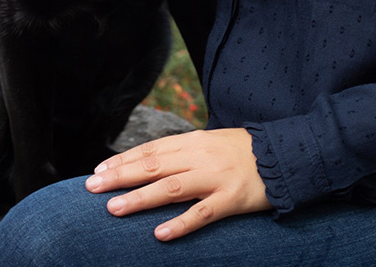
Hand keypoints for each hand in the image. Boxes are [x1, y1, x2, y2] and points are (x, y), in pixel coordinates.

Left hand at [85, 128, 271, 240]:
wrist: (284, 155)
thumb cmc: (243, 151)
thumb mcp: (211, 143)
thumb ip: (184, 152)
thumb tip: (153, 162)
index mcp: (193, 141)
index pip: (151, 149)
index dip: (123, 160)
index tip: (99, 170)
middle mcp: (200, 156)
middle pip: (153, 165)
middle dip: (120, 176)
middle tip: (92, 187)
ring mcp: (215, 178)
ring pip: (171, 187)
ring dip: (140, 199)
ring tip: (114, 209)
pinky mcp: (231, 199)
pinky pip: (202, 213)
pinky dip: (180, 224)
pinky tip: (159, 234)